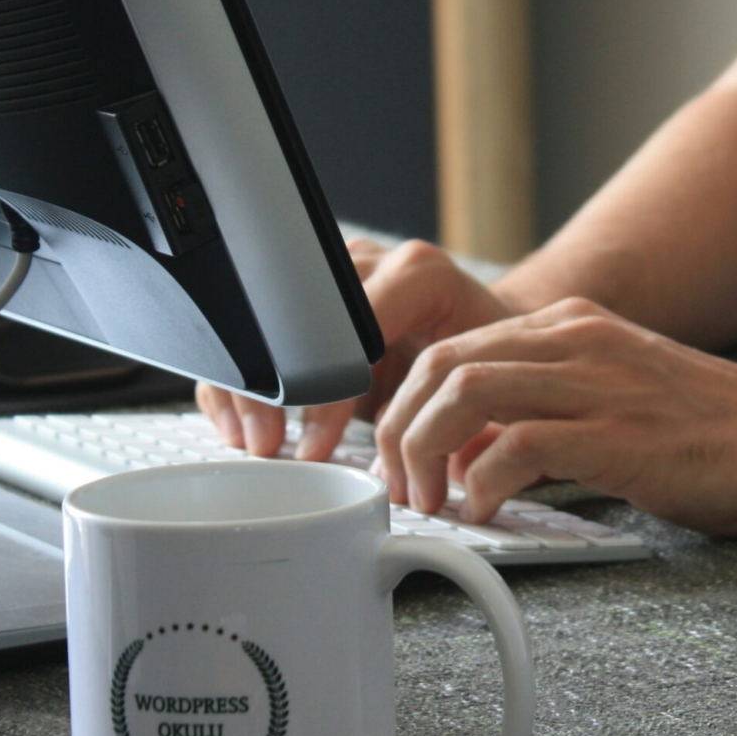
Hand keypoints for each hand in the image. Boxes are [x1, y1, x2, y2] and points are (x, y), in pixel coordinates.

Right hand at [197, 237, 521, 460]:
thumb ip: (447, 413)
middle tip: (268, 444)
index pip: (351, 328)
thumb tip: (413, 472)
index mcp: (419, 275)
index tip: (315, 445)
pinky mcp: (310, 296)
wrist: (490, 333)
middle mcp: (372, 262)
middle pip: (295, 317)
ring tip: (253, 440)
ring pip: (265, 319)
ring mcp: (334, 274)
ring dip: (249, 385)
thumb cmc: (493, 361)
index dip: (325, 392)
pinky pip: (258, 331)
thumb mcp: (481, 383)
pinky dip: (244, 379)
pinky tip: (242, 422)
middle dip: (273, 389)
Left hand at [371, 297, 736, 535]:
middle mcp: (578, 340)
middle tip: (403, 489)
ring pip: (462, 391)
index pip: (451, 345)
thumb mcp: (619, 400)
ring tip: (433, 503)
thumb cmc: (722, 436)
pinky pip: (516, 446)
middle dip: (398, 429)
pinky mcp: (621, 435)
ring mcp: (600, 382)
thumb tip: (469, 457)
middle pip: (440, 362)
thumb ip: (546, 413)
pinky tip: (489, 513)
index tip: (399, 459)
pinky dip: (483, 484)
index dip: (406, 404)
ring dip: (425, 453)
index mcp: (573, 328)